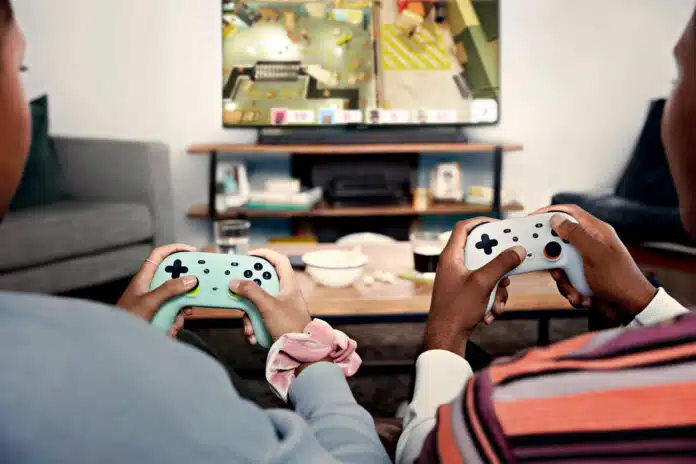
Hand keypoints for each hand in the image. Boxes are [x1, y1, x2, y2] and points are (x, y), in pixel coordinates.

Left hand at [117, 244, 197, 336]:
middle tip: (194, 291)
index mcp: (144, 278)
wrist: (119, 341)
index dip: (175, 249)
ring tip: (174, 319)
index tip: (191, 251)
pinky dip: (175, 322)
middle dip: (185, 287)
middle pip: (174, 279)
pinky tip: (169, 329)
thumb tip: (189, 279)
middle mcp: (151, 288)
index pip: (160, 255)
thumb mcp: (149, 302)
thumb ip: (169, 289)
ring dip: (180, 310)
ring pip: (177, 299)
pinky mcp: (159, 315)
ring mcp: (155, 302)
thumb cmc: (125, 320)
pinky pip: (174, 313)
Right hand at [229, 249, 310, 344]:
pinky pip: (257, 317)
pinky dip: (253, 325)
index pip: (279, 260)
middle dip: (248, 291)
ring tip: (250, 327)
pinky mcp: (273, 320)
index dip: (264, 254)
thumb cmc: (291, 327)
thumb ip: (251, 291)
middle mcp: (284, 293)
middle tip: (238, 292)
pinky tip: (253, 336)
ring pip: (256, 302)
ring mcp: (278, 307)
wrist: (300, 352)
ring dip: (249, 315)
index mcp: (289, 284)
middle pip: (261, 283)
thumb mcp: (268, 306)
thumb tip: (235, 282)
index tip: (248, 256)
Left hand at [423, 218, 525, 354]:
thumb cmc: (456, 310)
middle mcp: (454, 265)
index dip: (482, 222)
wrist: (446, 338)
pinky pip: (484, 289)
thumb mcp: (483, 283)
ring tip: (496, 304)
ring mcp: (459, 280)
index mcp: (451, 256)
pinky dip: (491, 300)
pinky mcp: (465, 294)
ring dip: (497, 289)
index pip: (464, 228)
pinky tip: (488, 315)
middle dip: (499, 265)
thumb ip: (501, 264)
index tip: (500, 225)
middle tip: (510, 269)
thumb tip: (518, 250)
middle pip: (482, 253)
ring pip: (487, 274)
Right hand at [533, 205, 657, 323]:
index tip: (533, 217)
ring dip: (563, 279)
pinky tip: (582, 296)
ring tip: (575, 289)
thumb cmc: (620, 279)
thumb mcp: (595, 254)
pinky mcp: (582, 276)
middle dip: (553, 256)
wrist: (630, 308)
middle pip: (559, 241)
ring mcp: (585, 261)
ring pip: (559, 263)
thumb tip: (556, 219)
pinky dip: (570, 290)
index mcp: (597, 232)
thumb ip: (575, 235)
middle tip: (553, 265)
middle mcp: (590, 244)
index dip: (551, 211)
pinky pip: (565, 280)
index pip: (570, 212)